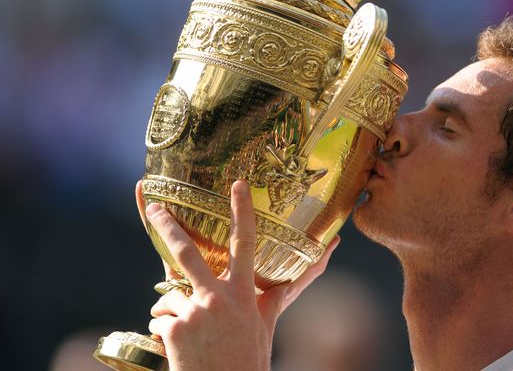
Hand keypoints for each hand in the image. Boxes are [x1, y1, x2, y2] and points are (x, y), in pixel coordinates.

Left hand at [138, 179, 338, 370]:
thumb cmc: (249, 356)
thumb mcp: (270, 319)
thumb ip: (289, 286)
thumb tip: (330, 251)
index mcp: (245, 293)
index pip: (246, 243)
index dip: (242, 211)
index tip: (238, 185)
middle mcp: (220, 298)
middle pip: (187, 252)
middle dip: (167, 226)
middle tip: (155, 206)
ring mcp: (196, 313)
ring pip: (169, 292)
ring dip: (173, 309)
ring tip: (189, 332)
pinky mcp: (175, 330)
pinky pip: (159, 317)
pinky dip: (163, 329)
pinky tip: (179, 347)